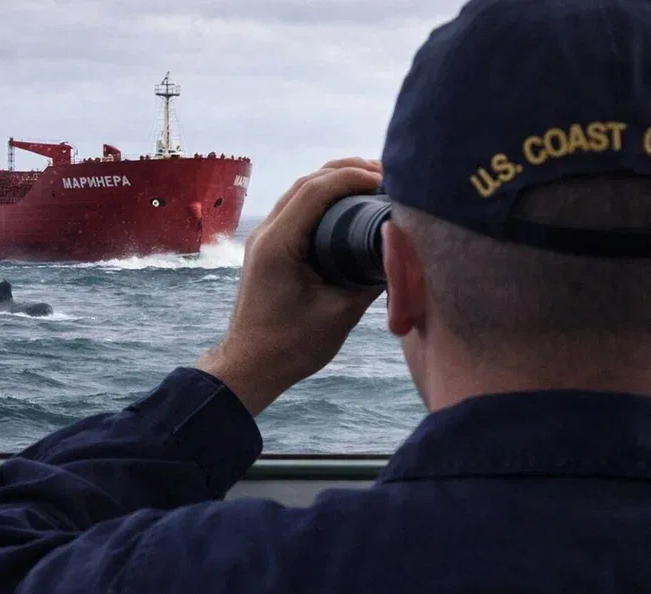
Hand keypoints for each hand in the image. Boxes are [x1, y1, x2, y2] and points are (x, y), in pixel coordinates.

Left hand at [195, 158, 384, 415]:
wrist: (251, 365)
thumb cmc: (290, 346)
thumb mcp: (340, 314)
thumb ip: (371, 279)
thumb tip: (400, 251)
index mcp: (278, 244)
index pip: (317, 190)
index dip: (354, 178)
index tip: (387, 179)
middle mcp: (266, 234)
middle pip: (307, 182)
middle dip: (347, 172)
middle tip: (387, 175)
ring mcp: (264, 239)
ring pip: (300, 192)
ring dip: (335, 182)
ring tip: (373, 183)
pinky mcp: (269, 248)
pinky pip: (297, 210)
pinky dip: (323, 200)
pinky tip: (349, 207)